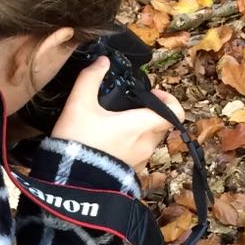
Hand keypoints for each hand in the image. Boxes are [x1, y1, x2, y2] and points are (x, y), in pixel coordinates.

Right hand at [49, 57, 184, 171]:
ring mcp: (140, 161)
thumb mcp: (78, 105)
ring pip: (150, 139)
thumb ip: (90, 78)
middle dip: (151, 113)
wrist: (70, 182)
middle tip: (130, 106)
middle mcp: (145, 144)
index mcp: (139, 126)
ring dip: (140, 129)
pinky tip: (109, 142)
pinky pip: (139, 155)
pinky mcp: (131, 173)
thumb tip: (102, 61)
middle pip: (161, 124)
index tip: (152, 95)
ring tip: (115, 124)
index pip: (174, 112)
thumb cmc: (78, 141)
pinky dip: (131, 145)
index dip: (169, 99)